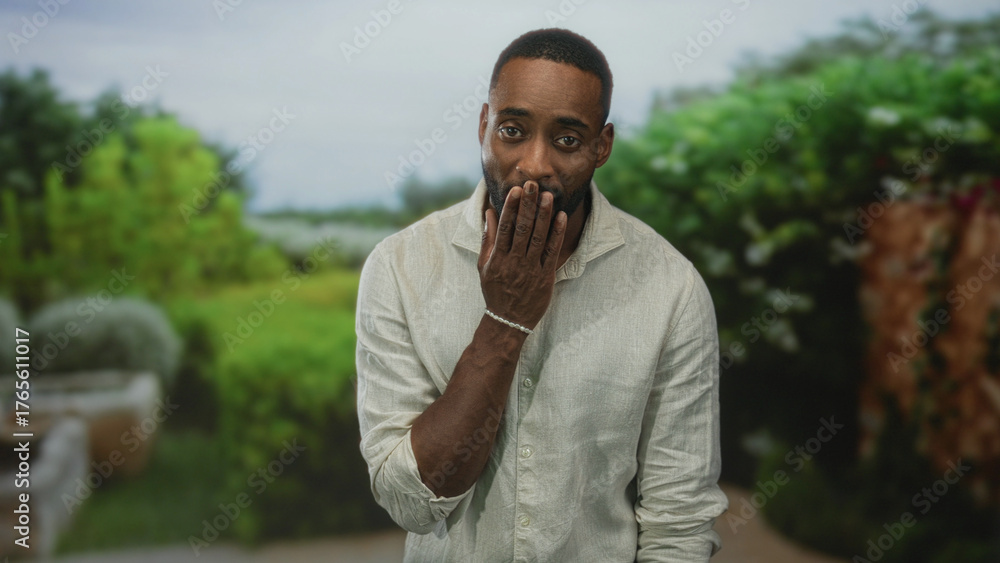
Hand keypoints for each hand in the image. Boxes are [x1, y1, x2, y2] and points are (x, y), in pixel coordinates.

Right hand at [478, 180, 566, 330]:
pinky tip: (561, 217)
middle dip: (527, 205)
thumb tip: (490, 212)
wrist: (508, 320)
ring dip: (544, 215)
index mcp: (498, 258)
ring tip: (548, 196)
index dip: (510, 207)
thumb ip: (488, 238)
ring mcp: (530, 269)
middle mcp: (514, 262)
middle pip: (521, 228)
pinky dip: (557, 234)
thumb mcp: (485, 266)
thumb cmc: (495, 290)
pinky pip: (552, 252)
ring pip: (538, 237)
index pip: (504, 227)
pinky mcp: (545, 277)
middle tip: (532, 184)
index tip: (515, 190)